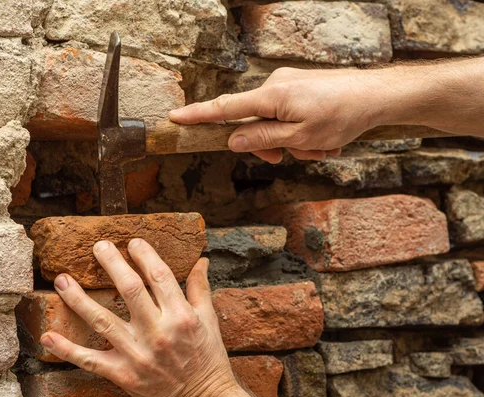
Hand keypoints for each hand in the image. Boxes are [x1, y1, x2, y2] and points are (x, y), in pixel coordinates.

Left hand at [39, 239, 237, 396]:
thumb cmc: (208, 358)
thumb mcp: (210, 321)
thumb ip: (201, 289)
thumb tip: (201, 261)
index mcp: (181, 316)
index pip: (159, 276)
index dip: (144, 255)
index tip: (133, 243)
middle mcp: (158, 332)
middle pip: (129, 289)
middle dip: (111, 263)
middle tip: (98, 246)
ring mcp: (138, 354)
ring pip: (102, 320)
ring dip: (78, 299)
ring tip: (62, 279)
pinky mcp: (123, 374)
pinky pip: (90, 361)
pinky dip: (67, 350)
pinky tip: (48, 337)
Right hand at [169, 67, 379, 162]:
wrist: (375, 96)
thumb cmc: (341, 115)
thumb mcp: (299, 136)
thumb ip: (262, 138)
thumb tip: (233, 139)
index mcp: (270, 96)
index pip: (225, 108)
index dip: (198, 115)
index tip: (176, 118)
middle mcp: (275, 86)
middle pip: (253, 123)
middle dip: (270, 145)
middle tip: (290, 156)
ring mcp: (288, 85)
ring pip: (274, 123)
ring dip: (292, 142)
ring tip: (319, 147)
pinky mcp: (299, 88)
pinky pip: (289, 116)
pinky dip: (302, 132)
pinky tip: (323, 139)